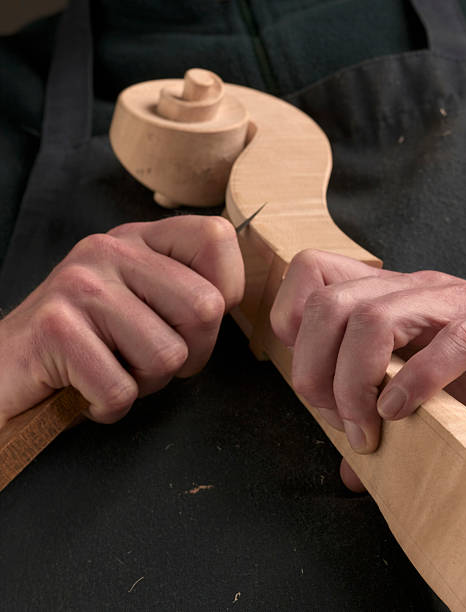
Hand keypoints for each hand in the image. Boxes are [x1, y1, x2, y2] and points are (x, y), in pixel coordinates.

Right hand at [0, 216, 243, 425]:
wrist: (6, 371)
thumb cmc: (88, 345)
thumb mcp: (142, 302)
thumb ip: (186, 291)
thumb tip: (230, 301)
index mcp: (139, 239)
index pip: (216, 237)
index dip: (226, 291)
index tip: (191, 321)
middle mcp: (110, 250)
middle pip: (206, 308)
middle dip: (189, 354)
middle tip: (147, 359)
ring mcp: (80, 285)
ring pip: (167, 356)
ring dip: (144, 382)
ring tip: (110, 369)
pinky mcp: (55, 327)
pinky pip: (121, 390)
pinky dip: (108, 406)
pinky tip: (85, 390)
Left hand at [270, 250, 465, 489]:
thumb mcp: (410, 388)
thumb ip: (375, 419)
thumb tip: (349, 473)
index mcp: (385, 294)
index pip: (311, 271)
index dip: (291, 323)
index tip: (311, 376)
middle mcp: (412, 289)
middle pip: (328, 305)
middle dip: (314, 370)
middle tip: (337, 417)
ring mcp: (454, 304)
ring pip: (372, 320)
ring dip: (354, 384)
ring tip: (367, 427)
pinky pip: (450, 345)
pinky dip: (415, 384)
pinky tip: (404, 413)